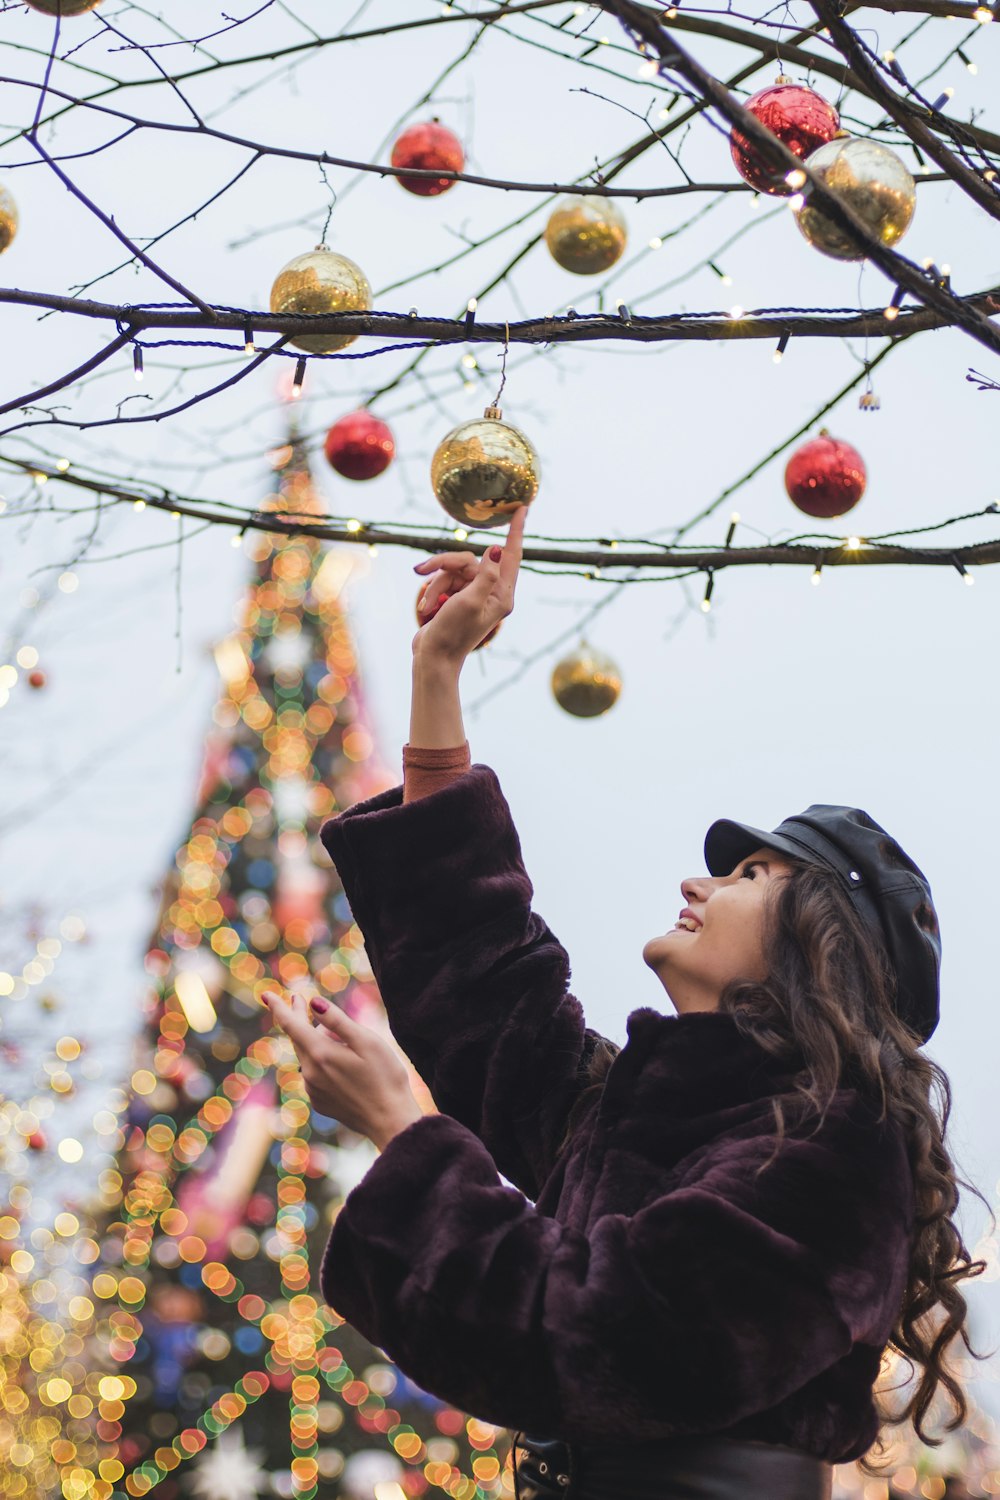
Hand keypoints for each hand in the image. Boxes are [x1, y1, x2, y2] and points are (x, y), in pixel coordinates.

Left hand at [262, 991, 423, 1150]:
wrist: (390, 1121)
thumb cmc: (385, 1077)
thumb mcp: (366, 1041)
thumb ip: (338, 1021)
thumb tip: (313, 1002)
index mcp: (320, 1053)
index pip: (291, 1024)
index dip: (279, 1007)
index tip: (266, 994)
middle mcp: (310, 1073)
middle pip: (298, 1038)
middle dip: (299, 1018)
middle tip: (299, 1001)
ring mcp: (313, 1090)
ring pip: (307, 1056)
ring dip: (315, 1041)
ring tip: (338, 1036)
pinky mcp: (320, 1102)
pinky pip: (314, 1074)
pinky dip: (321, 1061)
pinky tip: (341, 1063)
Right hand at [412, 505, 526, 665]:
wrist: (433, 657)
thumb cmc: (453, 633)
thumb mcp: (470, 601)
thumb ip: (485, 574)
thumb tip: (496, 549)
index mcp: (502, 594)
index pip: (512, 555)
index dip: (516, 531)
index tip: (523, 508)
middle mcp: (491, 592)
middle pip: (469, 560)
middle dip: (445, 565)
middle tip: (422, 569)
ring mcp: (473, 594)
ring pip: (453, 569)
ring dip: (436, 584)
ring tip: (428, 606)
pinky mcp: (457, 597)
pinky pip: (445, 579)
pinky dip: (433, 591)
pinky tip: (427, 609)